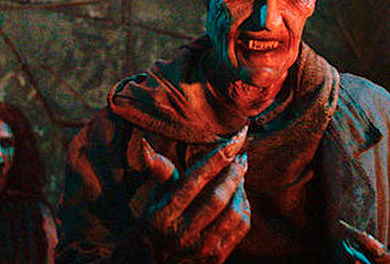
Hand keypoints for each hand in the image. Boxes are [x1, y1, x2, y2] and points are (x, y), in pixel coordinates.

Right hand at [139, 126, 249, 262]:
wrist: (152, 263)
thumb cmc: (155, 222)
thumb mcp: (152, 198)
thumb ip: (160, 172)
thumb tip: (146, 146)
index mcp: (161, 217)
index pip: (194, 181)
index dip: (217, 157)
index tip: (236, 138)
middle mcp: (180, 235)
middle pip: (217, 197)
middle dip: (233, 172)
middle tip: (239, 156)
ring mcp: (200, 250)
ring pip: (233, 213)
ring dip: (240, 188)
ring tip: (238, 174)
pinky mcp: (216, 258)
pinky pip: (240, 227)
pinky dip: (244, 206)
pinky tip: (239, 195)